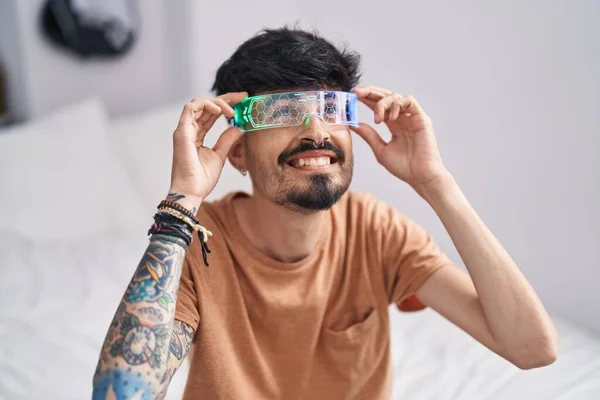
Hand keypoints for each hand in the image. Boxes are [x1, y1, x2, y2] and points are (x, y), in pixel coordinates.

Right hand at [169, 92, 247, 209]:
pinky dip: (205, 105)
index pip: (211, 114)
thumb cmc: (202, 178)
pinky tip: (220, 111)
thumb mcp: (219, 155)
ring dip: (217, 102)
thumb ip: (227, 140)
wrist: (192, 192)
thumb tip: (239, 128)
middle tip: (243, 96)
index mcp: (196, 135)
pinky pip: (190, 108)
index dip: (226, 105)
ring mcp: (184, 130)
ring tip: (232, 110)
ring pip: (198, 103)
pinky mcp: (181, 132)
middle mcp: (189, 130)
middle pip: (206, 106)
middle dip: (225, 98)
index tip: (243, 101)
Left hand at [350, 85, 449, 190]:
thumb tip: (353, 124)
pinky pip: (409, 101)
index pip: (377, 104)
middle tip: (356, 93)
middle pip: (385, 96)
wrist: (420, 176)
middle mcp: (402, 117)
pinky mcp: (421, 118)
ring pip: (395, 96)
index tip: (351, 97)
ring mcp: (412, 116)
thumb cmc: (403, 167)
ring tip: (377, 120)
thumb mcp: (380, 149)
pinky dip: (397, 105)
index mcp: (393, 124)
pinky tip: (391, 118)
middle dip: (369, 92)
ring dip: (382, 103)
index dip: (365, 98)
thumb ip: (368, 135)